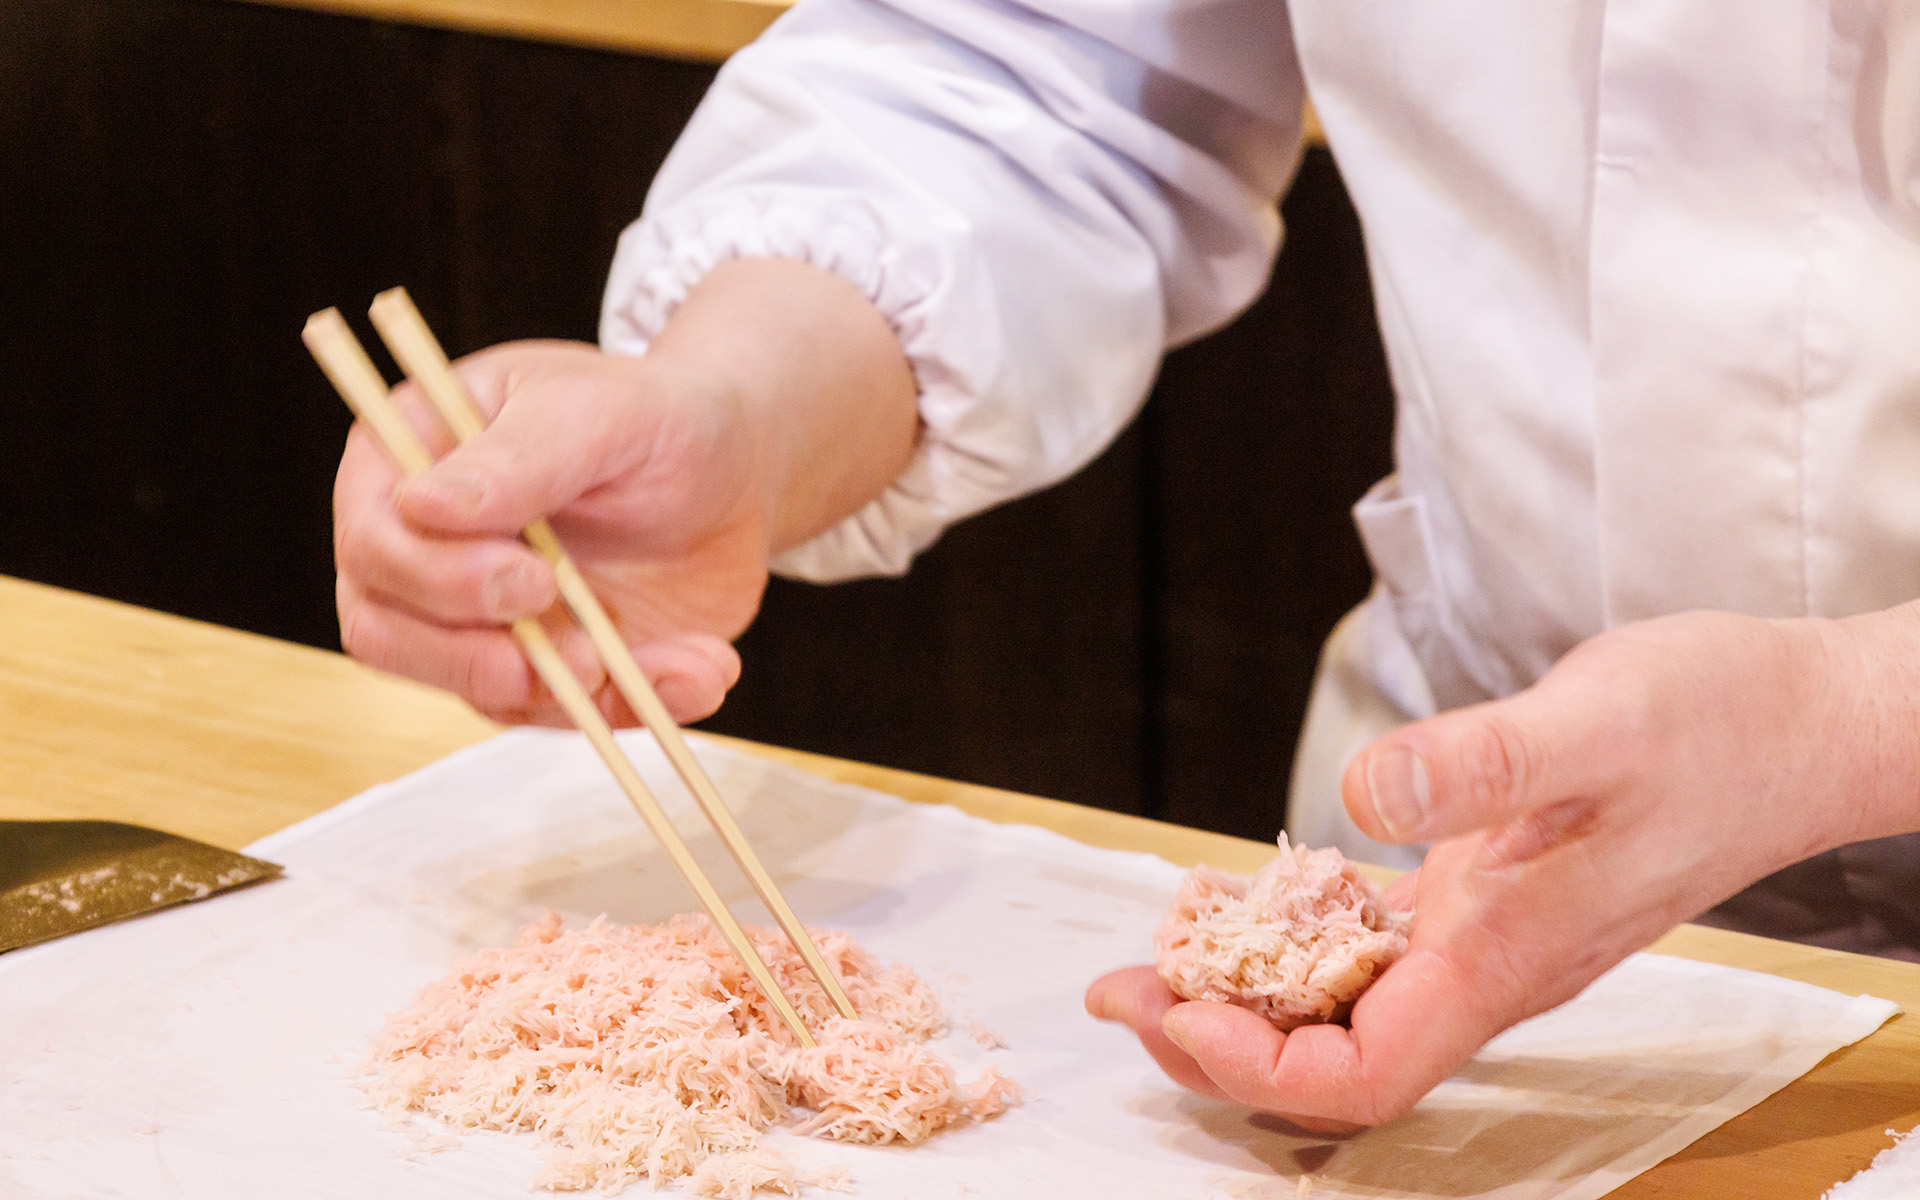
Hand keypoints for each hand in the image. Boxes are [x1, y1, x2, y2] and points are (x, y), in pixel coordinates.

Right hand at [333, 341, 763, 724]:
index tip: (533, 579)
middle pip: (388, 633)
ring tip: (672, 661)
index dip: (437, 579)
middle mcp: (427, 547)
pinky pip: (564, 713)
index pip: (374, 540)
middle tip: (581, 648)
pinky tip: (702, 671)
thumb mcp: (600, 411)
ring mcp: (481, 617)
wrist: (733, 468)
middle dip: (480, 657)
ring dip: (570, 694)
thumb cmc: (654, 415)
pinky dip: (635, 705)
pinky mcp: (544, 665)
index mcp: (410, 461)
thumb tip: (421, 504)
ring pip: (475, 691)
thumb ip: (519, 456)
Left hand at [1089, 607, 1919, 1126]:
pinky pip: (1373, 938)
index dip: (1252, 1067)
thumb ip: (1482, 763)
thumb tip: (1364, 794)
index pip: (1360, 1075)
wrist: (1799, 719)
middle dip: (1215, 1038)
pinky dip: (1299, 926)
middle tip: (1121, 982)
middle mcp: (1487, 964)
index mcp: (1504, 959)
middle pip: (1331, 1057)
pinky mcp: (1486, 887)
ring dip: (1245, 987)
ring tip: (1159, 945)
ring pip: (1343, 1002)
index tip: (1167, 1010)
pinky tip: (1246, 894)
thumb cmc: (1720, 725)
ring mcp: (1486, 931)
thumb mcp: (1596, 723)